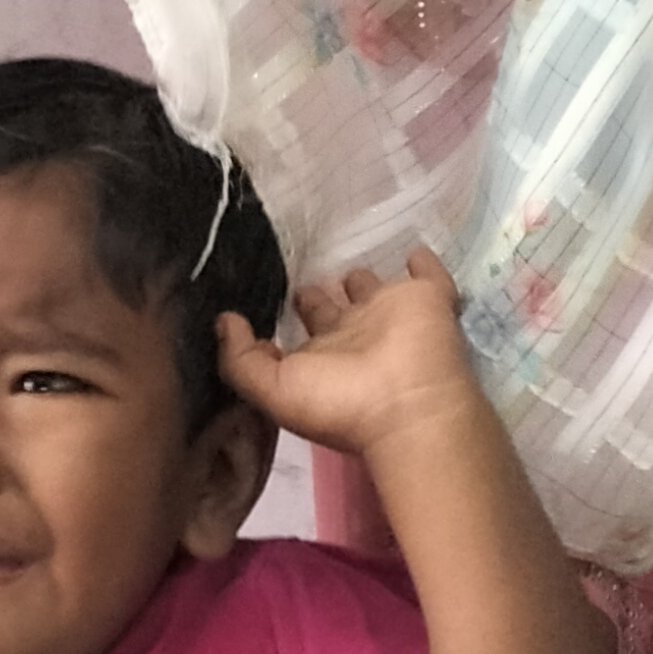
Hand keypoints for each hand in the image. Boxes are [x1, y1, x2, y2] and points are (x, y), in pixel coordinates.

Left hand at [218, 253, 479, 464]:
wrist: (407, 404)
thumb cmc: (340, 402)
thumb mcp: (272, 389)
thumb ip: (240, 359)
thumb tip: (225, 321)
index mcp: (321, 356)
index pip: (298, 330)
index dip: (281, 313)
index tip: (261, 288)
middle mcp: (354, 335)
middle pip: (332, 308)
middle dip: (316, 292)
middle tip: (298, 270)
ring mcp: (392, 316)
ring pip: (373, 289)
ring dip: (361, 277)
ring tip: (344, 256)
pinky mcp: (427, 298)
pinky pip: (427, 273)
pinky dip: (423, 262)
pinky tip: (413, 250)